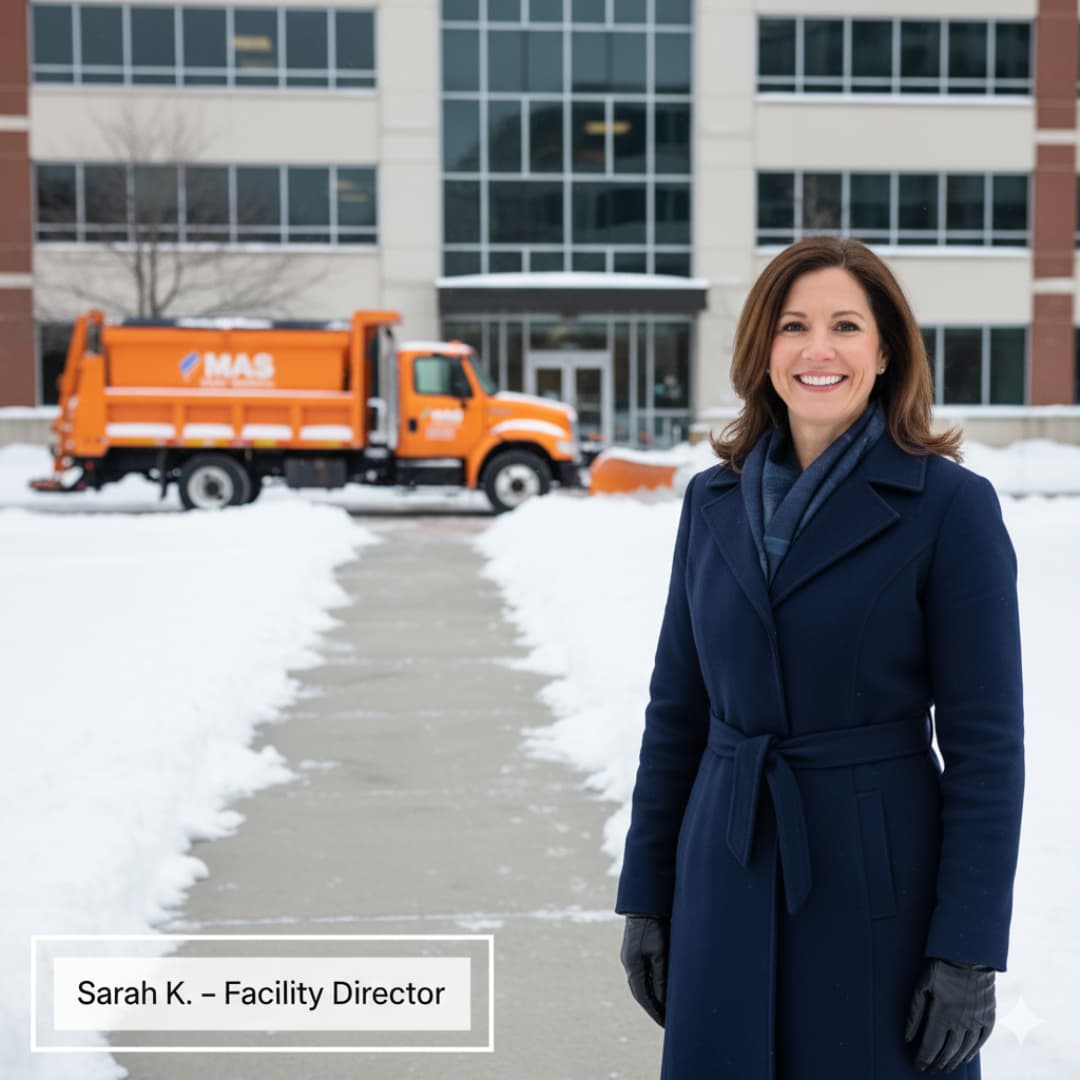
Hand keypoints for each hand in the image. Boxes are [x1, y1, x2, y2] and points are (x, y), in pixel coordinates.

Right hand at [619, 914, 668, 1027]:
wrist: (644, 904)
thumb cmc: (654, 927)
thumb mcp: (660, 953)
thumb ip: (661, 978)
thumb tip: (663, 1001)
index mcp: (633, 967)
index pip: (644, 997)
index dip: (655, 1012)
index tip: (665, 1025)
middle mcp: (629, 964)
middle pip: (639, 993)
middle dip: (652, 1008)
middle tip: (665, 1021)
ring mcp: (630, 957)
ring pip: (640, 984)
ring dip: (650, 997)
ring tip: (663, 1008)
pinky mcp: (634, 951)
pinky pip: (641, 974)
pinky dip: (649, 984)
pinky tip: (658, 987)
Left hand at [905, 957, 995, 1072]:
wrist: (970, 955)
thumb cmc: (940, 968)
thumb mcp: (921, 986)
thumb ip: (914, 1013)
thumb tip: (907, 1037)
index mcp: (942, 1014)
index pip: (931, 1046)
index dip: (923, 1059)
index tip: (918, 1066)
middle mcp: (961, 1022)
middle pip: (947, 1051)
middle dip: (937, 1063)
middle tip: (930, 1070)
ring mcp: (977, 1021)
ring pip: (964, 1050)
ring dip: (953, 1061)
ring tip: (944, 1068)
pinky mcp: (989, 1018)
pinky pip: (981, 1041)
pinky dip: (971, 1052)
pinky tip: (964, 1058)